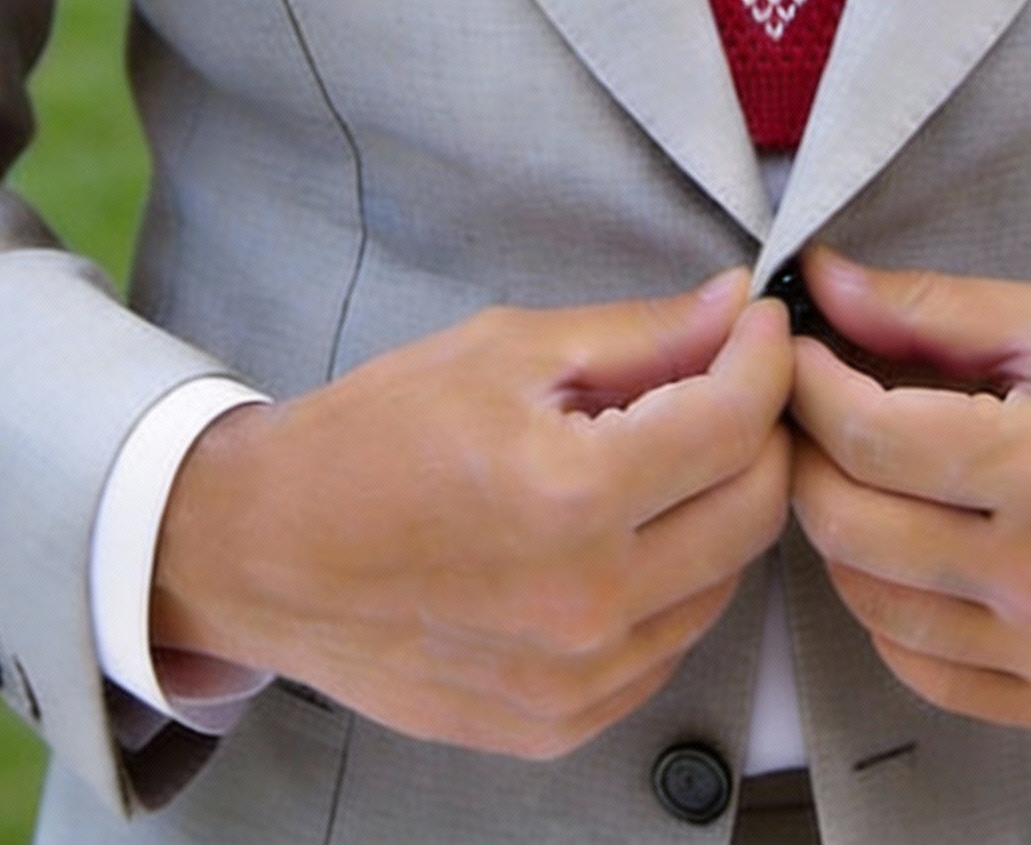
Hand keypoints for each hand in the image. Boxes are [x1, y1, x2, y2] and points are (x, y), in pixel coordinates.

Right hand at [152, 271, 792, 757]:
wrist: (265, 554)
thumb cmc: (375, 436)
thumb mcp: (506, 350)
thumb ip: (640, 334)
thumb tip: (736, 306)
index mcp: (572, 495)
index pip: (735, 423)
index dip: (765, 359)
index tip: (759, 326)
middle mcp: (587, 603)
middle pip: (755, 509)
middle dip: (761, 431)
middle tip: (727, 383)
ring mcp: (575, 680)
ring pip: (725, 582)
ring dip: (720, 507)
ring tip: (667, 455)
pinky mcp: (559, 724)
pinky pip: (669, 644)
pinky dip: (674, 581)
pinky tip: (627, 532)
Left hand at [789, 249, 1030, 738]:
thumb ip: (936, 309)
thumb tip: (827, 283)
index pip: (865, 435)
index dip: (808, 384)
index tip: (797, 351)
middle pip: (849, 525)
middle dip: (807, 453)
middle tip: (810, 408)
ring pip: (873, 607)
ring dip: (840, 533)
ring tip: (856, 473)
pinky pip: (930, 675)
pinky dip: (892, 615)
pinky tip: (904, 555)